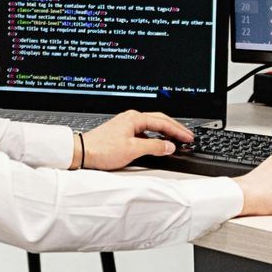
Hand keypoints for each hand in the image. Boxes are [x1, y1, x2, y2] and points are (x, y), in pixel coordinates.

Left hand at [71, 113, 195, 170]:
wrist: (82, 153)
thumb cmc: (102, 149)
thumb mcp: (133, 150)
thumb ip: (154, 147)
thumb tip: (169, 146)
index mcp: (135, 118)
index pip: (163, 122)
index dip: (178, 131)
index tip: (188, 137)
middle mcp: (131, 118)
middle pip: (159, 120)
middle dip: (174, 128)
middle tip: (187, 136)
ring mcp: (126, 125)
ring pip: (152, 125)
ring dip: (165, 132)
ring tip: (176, 139)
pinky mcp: (122, 133)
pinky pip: (144, 131)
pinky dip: (155, 136)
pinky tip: (157, 143)